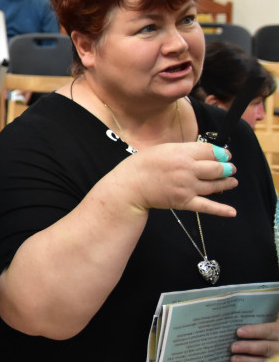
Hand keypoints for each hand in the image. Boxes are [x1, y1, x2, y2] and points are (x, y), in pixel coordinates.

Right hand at [116, 142, 237, 217]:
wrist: (129, 186)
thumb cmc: (142, 165)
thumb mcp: (163, 149)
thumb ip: (184, 150)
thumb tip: (203, 152)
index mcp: (182, 153)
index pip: (211, 151)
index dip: (222, 153)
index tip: (225, 155)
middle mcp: (188, 169)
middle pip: (218, 168)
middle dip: (228, 168)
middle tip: (230, 168)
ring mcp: (188, 187)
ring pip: (215, 185)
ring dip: (227, 183)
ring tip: (232, 181)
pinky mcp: (185, 202)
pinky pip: (207, 206)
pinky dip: (221, 210)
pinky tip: (232, 211)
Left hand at [231, 316, 278, 361]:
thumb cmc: (273, 337)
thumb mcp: (275, 328)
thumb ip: (264, 329)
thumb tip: (242, 326)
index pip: (270, 331)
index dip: (255, 331)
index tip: (239, 332)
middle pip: (267, 348)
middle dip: (249, 347)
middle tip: (233, 347)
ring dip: (248, 361)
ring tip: (234, 359)